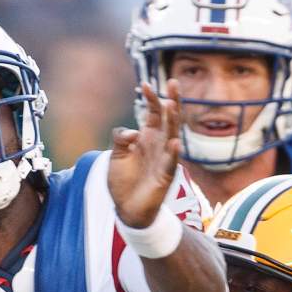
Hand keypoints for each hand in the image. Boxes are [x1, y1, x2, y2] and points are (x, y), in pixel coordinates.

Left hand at [108, 80, 182, 229]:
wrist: (127, 209)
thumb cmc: (123, 182)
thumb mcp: (116, 156)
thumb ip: (120, 139)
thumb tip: (131, 131)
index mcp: (147, 138)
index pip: (153, 113)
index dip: (150, 99)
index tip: (145, 84)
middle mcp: (158, 146)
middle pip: (168, 119)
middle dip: (171, 101)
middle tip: (173, 82)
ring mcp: (163, 160)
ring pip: (172, 136)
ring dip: (174, 121)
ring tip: (172, 105)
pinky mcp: (164, 176)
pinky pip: (171, 163)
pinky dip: (173, 153)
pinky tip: (175, 142)